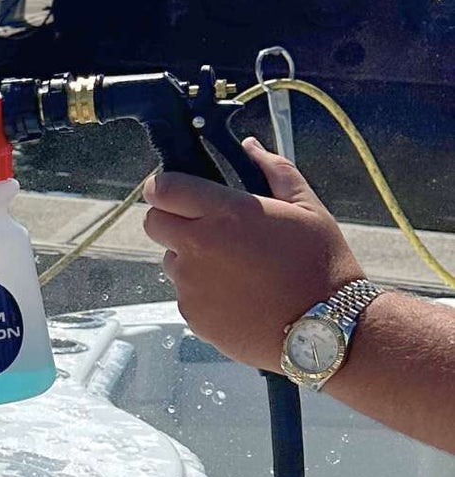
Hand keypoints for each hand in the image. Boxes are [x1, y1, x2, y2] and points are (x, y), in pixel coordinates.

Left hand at [142, 138, 364, 369]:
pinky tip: (237, 293)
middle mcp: (198, 247)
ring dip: (190, 257)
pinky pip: (184, 293)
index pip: (163, 189)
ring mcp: (190, 284)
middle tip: (204, 225)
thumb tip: (250, 148)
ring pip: (170, 259)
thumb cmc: (321, 265)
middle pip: (153, 222)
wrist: (323, 328)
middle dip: (170, 218)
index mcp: (226, 214)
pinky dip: (202, 289)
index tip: (173, 189)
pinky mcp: (191, 314)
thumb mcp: (308, 208)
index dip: (163, 187)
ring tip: (235, 266)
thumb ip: (275, 172)